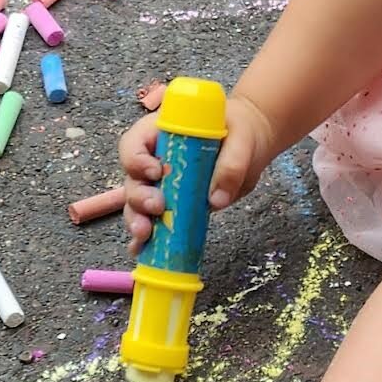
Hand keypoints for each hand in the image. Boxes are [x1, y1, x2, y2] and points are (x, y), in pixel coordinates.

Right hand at [119, 93, 276, 255]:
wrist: (249, 146)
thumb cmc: (240, 132)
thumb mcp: (242, 140)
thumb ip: (231, 164)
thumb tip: (216, 200)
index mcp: (161, 132)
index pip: (134, 144)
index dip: (138, 160)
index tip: (156, 172)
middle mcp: (154, 159)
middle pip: (133, 179)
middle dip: (139, 197)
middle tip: (157, 207)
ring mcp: (161, 184)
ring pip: (137, 204)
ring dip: (137, 220)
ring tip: (145, 234)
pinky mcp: (173, 205)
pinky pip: (154, 222)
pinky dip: (147, 238)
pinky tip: (143, 250)